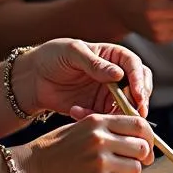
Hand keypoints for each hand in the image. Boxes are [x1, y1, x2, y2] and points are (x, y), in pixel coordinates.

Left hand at [18, 40, 152, 118]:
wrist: (33, 78)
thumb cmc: (53, 56)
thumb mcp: (72, 53)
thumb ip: (95, 64)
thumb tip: (119, 74)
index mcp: (114, 56)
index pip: (136, 67)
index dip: (139, 81)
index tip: (137, 95)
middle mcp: (116, 75)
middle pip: (139, 89)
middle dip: (138, 102)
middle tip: (134, 113)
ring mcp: (107, 94)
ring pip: (126, 107)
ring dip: (116, 114)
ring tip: (96, 114)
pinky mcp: (97, 109)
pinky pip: (106, 118)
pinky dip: (96, 119)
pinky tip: (75, 112)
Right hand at [18, 113, 154, 172]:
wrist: (27, 172)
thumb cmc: (53, 150)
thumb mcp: (80, 128)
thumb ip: (107, 129)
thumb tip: (137, 138)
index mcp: (98, 121)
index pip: (139, 124)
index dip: (148, 137)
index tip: (147, 145)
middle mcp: (102, 139)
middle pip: (142, 147)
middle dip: (143, 157)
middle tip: (134, 163)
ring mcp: (100, 162)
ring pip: (136, 168)